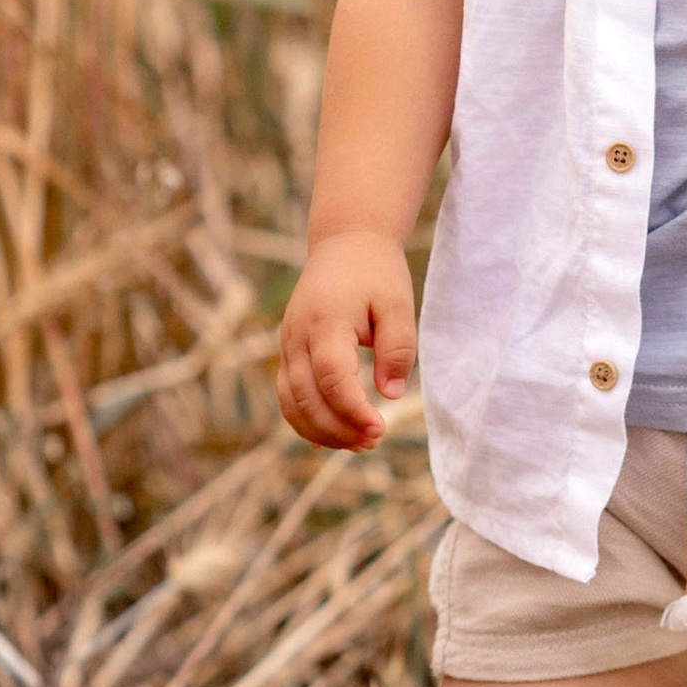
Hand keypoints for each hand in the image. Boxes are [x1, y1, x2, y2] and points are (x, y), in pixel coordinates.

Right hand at [277, 230, 416, 448]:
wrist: (345, 243)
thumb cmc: (376, 273)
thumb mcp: (398, 304)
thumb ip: (397, 349)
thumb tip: (390, 394)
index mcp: (326, 323)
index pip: (333, 379)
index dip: (354, 411)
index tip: (380, 429)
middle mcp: (298, 336)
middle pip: (307, 398)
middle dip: (339, 429)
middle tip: (375, 441)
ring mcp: (288, 344)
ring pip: (291, 402)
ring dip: (321, 431)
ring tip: (359, 443)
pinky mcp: (289, 351)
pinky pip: (288, 394)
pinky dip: (306, 420)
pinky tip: (332, 438)